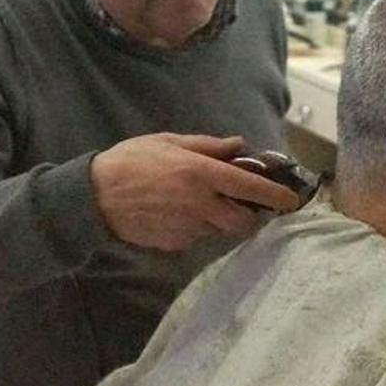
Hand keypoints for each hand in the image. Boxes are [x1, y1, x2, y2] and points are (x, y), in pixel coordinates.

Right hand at [89, 133, 303, 251]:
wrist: (94, 197)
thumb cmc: (131, 161)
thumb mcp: (169, 142)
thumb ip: (208, 146)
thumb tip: (239, 146)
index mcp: (201, 174)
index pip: (250, 187)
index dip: (275, 195)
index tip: (291, 200)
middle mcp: (199, 204)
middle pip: (242, 221)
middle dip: (247, 215)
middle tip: (238, 202)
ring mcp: (187, 228)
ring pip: (218, 229)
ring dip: (216, 219)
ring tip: (192, 201)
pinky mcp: (175, 244)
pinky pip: (195, 236)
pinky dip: (194, 226)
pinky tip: (172, 212)